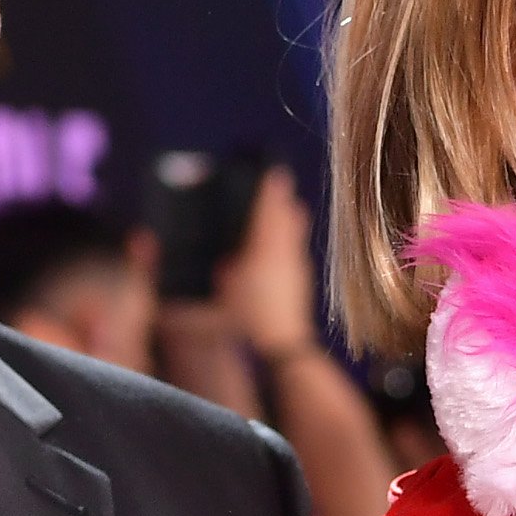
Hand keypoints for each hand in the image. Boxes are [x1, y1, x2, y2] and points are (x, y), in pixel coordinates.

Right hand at [216, 167, 322, 358]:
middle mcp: (287, 253)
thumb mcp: (226, 286)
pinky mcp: (301, 281)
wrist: (281, 343)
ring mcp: (297, 267)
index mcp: (266, 248)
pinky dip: (290, 241)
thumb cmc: (249, 315)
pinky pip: (297, 251)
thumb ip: (223, 266)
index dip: (271, 190)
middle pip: (289, 218)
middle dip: (282, 201)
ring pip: (296, 234)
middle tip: (279, 186)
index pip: (271, 210)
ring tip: (285, 209)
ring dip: (289, 220)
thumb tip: (215, 257)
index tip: (274, 172)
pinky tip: (283, 249)